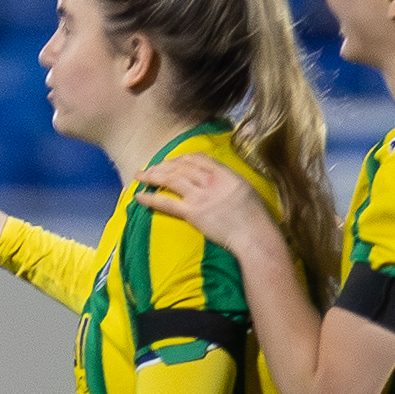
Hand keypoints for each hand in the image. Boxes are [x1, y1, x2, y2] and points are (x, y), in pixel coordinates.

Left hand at [138, 157, 280, 264]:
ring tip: (140, 177)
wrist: (254, 235)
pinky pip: (167, 203)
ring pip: (171, 179)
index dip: (181, 158)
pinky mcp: (193, 214)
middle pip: (181, 167)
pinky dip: (151, 199)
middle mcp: (211, 181)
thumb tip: (215, 177)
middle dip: (162, 165)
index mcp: (225, 173)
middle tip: (149, 168)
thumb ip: (228, 179)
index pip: (198, 158)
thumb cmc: (254, 216)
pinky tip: (139, 197)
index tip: (172, 161)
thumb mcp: (245, 188)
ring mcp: (201, 197)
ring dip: (153, 176)